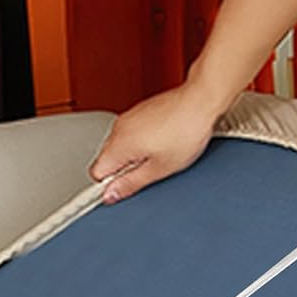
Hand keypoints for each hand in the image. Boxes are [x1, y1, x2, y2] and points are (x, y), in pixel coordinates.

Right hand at [89, 80, 226, 203]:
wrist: (200, 101)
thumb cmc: (185, 132)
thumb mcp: (159, 169)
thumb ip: (130, 184)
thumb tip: (111, 195)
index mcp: (118, 145)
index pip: (96, 174)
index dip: (110, 186)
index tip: (124, 189)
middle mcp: (118, 129)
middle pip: (107, 160)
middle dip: (124, 170)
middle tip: (149, 170)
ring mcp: (128, 118)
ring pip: (119, 147)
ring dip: (134, 156)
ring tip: (159, 154)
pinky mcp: (139, 111)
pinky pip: (131, 134)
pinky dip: (141, 142)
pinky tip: (162, 142)